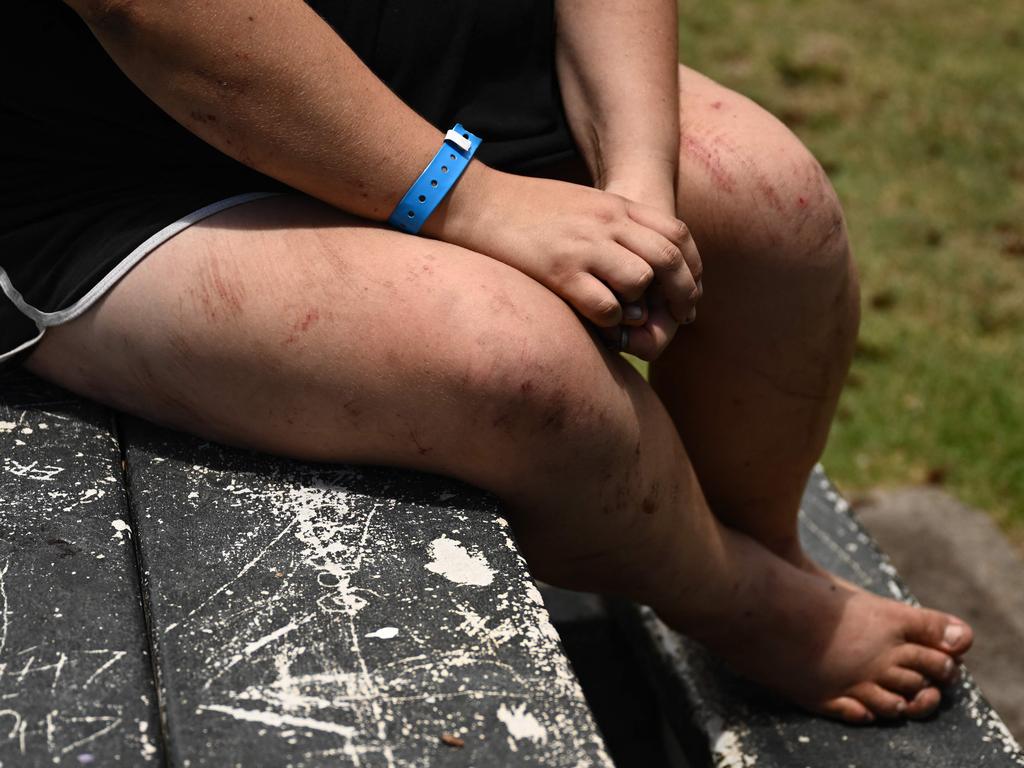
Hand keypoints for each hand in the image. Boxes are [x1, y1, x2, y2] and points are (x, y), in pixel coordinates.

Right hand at [435, 168, 700, 360]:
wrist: (475, 200)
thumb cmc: (524, 209)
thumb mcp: (580, 205)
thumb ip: (611, 225)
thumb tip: (637, 261)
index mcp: (614, 206)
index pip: (677, 234)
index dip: (692, 268)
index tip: (689, 293)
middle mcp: (606, 223)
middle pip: (669, 260)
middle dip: (681, 295)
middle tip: (678, 320)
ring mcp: (583, 247)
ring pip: (642, 281)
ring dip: (640, 305)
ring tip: (629, 318)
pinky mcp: (558, 272)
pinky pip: (606, 306)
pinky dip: (610, 321)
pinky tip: (598, 322)